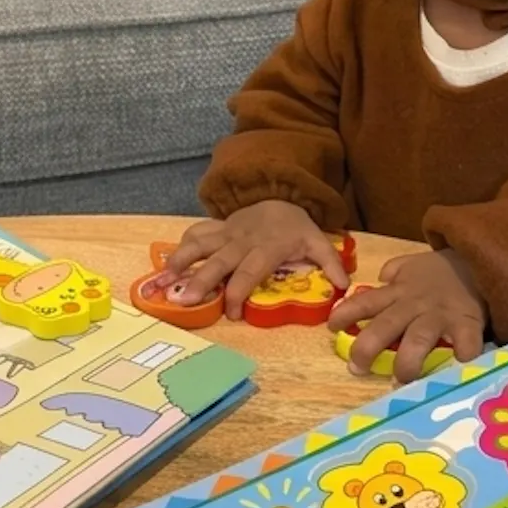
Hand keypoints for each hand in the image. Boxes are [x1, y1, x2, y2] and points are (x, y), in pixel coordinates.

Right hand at [155, 202, 351, 319]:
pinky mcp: (217, 227)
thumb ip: (330, 263)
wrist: (281, 192)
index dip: (238, 294)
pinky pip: (197, 232)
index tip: (230, 314)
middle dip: (200, 281)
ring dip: (181, 261)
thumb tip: (344, 287)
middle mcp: (241, 241)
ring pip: (200, 245)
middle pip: (218, 262)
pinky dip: (181, 244)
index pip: (249, 273)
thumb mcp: (318, 242)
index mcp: (266, 248)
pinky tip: (166, 261)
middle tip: (184, 300)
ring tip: (163, 279)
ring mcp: (226, 232)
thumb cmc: (296, 226)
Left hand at [327, 250, 486, 383]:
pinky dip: (461, 360)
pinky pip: (465, 344)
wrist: (477, 262)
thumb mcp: (411, 267)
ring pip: (418, 339)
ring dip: (407, 361)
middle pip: (386, 325)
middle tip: (356, 369)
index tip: (332, 328)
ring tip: (399, 381)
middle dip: (368, 348)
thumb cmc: (440, 272)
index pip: (366, 302)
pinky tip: (454, 374)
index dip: (347, 313)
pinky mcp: (467, 323)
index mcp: (398, 292)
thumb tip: (378, 279)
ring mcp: (440, 315)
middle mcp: (414, 304)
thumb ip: (392, 273)